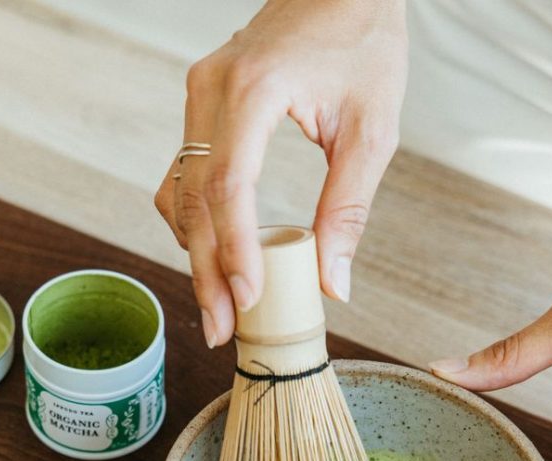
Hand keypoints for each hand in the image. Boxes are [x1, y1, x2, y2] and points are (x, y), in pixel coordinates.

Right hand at [155, 0, 406, 347]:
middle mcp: (211, 91)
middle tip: (220, 327)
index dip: (233, 251)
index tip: (246, 300)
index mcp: (253, 91)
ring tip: (219, 303)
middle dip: (205, 271)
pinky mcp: (201, 105)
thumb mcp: (372, 129)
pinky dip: (196, 221)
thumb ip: (348, 209)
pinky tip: (216, 256)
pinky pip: (184, 174)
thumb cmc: (362, 41)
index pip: (229, 187)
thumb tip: (332, 284)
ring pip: (179, 191)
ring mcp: (198, 95)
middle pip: (194, 200)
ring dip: (194, 251)